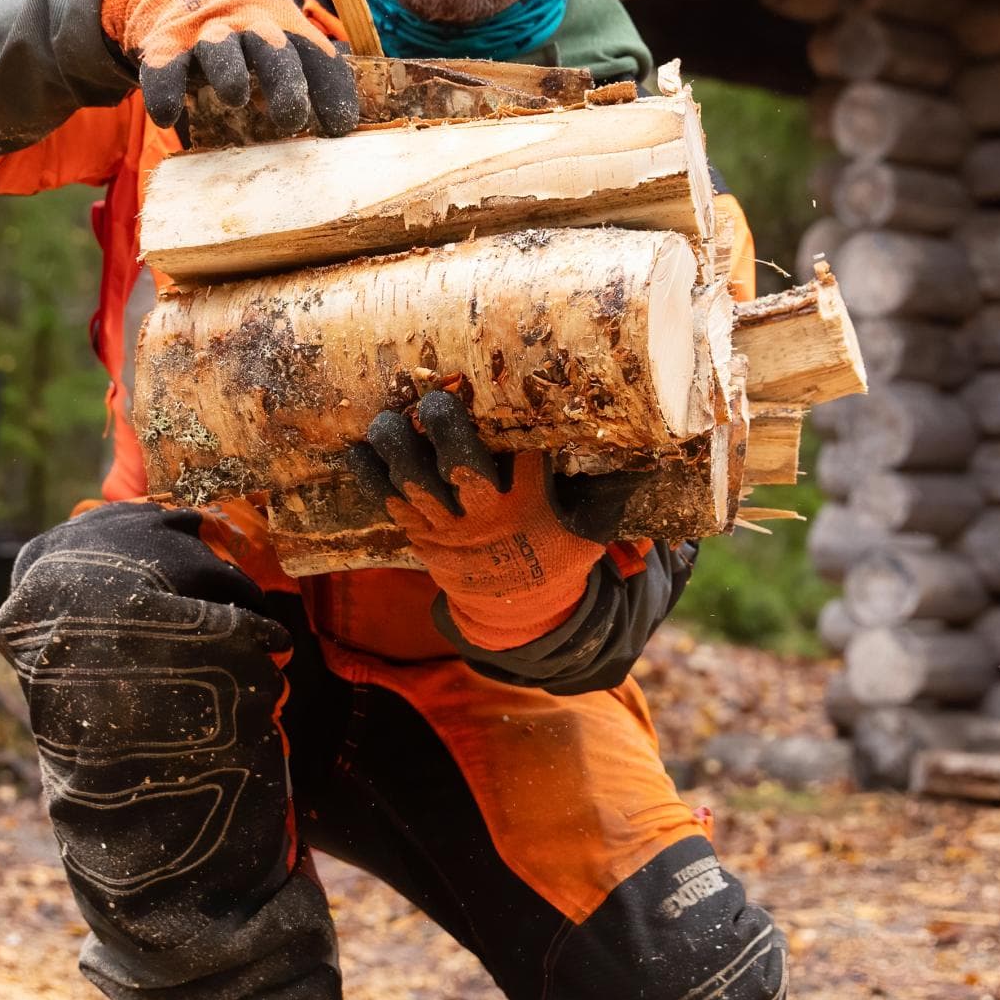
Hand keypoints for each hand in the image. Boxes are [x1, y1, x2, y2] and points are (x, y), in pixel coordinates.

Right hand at [102, 0, 358, 138]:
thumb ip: (307, 79)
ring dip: (229, 70)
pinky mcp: (166, 45)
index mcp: (287, 27)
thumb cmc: (249, 34)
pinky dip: (165, 89)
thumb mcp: (283, 42)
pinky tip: (168, 116)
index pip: (317, 57)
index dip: (331, 92)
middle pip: (272, 48)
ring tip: (235, 99)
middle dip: (284, 80)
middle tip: (291, 119)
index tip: (339, 129)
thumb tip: (339, 134)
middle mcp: (249, 25)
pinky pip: (164, 66)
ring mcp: (206, 33)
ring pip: (219, 47)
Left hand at [347, 390, 606, 651]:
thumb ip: (605, 493)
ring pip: (417, 485)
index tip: (509, 389)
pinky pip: (388, 503)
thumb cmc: (555, 550)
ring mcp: (449, 528)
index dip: (518, 426)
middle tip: (435, 399)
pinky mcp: (421, 534)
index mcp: (532, 508)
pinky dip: (370, 476)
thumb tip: (643, 456)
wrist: (517, 610)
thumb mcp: (588, 528)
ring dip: (399, 450)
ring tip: (387, 419)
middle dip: (447, 433)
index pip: (528, 459)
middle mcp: (487, 517)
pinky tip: (357, 448)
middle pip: (463, 472)